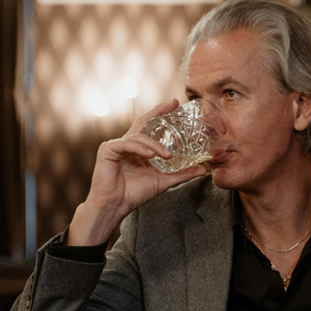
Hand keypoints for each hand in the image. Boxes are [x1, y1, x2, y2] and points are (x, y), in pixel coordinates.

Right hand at [68, 99, 206, 245]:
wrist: (116, 206)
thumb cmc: (134, 193)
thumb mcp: (163, 181)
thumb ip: (181, 174)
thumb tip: (203, 170)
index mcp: (138, 148)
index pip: (150, 126)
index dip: (161, 113)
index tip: (176, 104)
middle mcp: (127, 143)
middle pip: (143, 121)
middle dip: (158, 112)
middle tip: (173, 105)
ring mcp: (116, 145)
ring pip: (139, 136)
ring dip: (155, 145)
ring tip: (166, 156)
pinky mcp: (108, 150)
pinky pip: (127, 144)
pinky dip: (140, 148)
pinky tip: (150, 156)